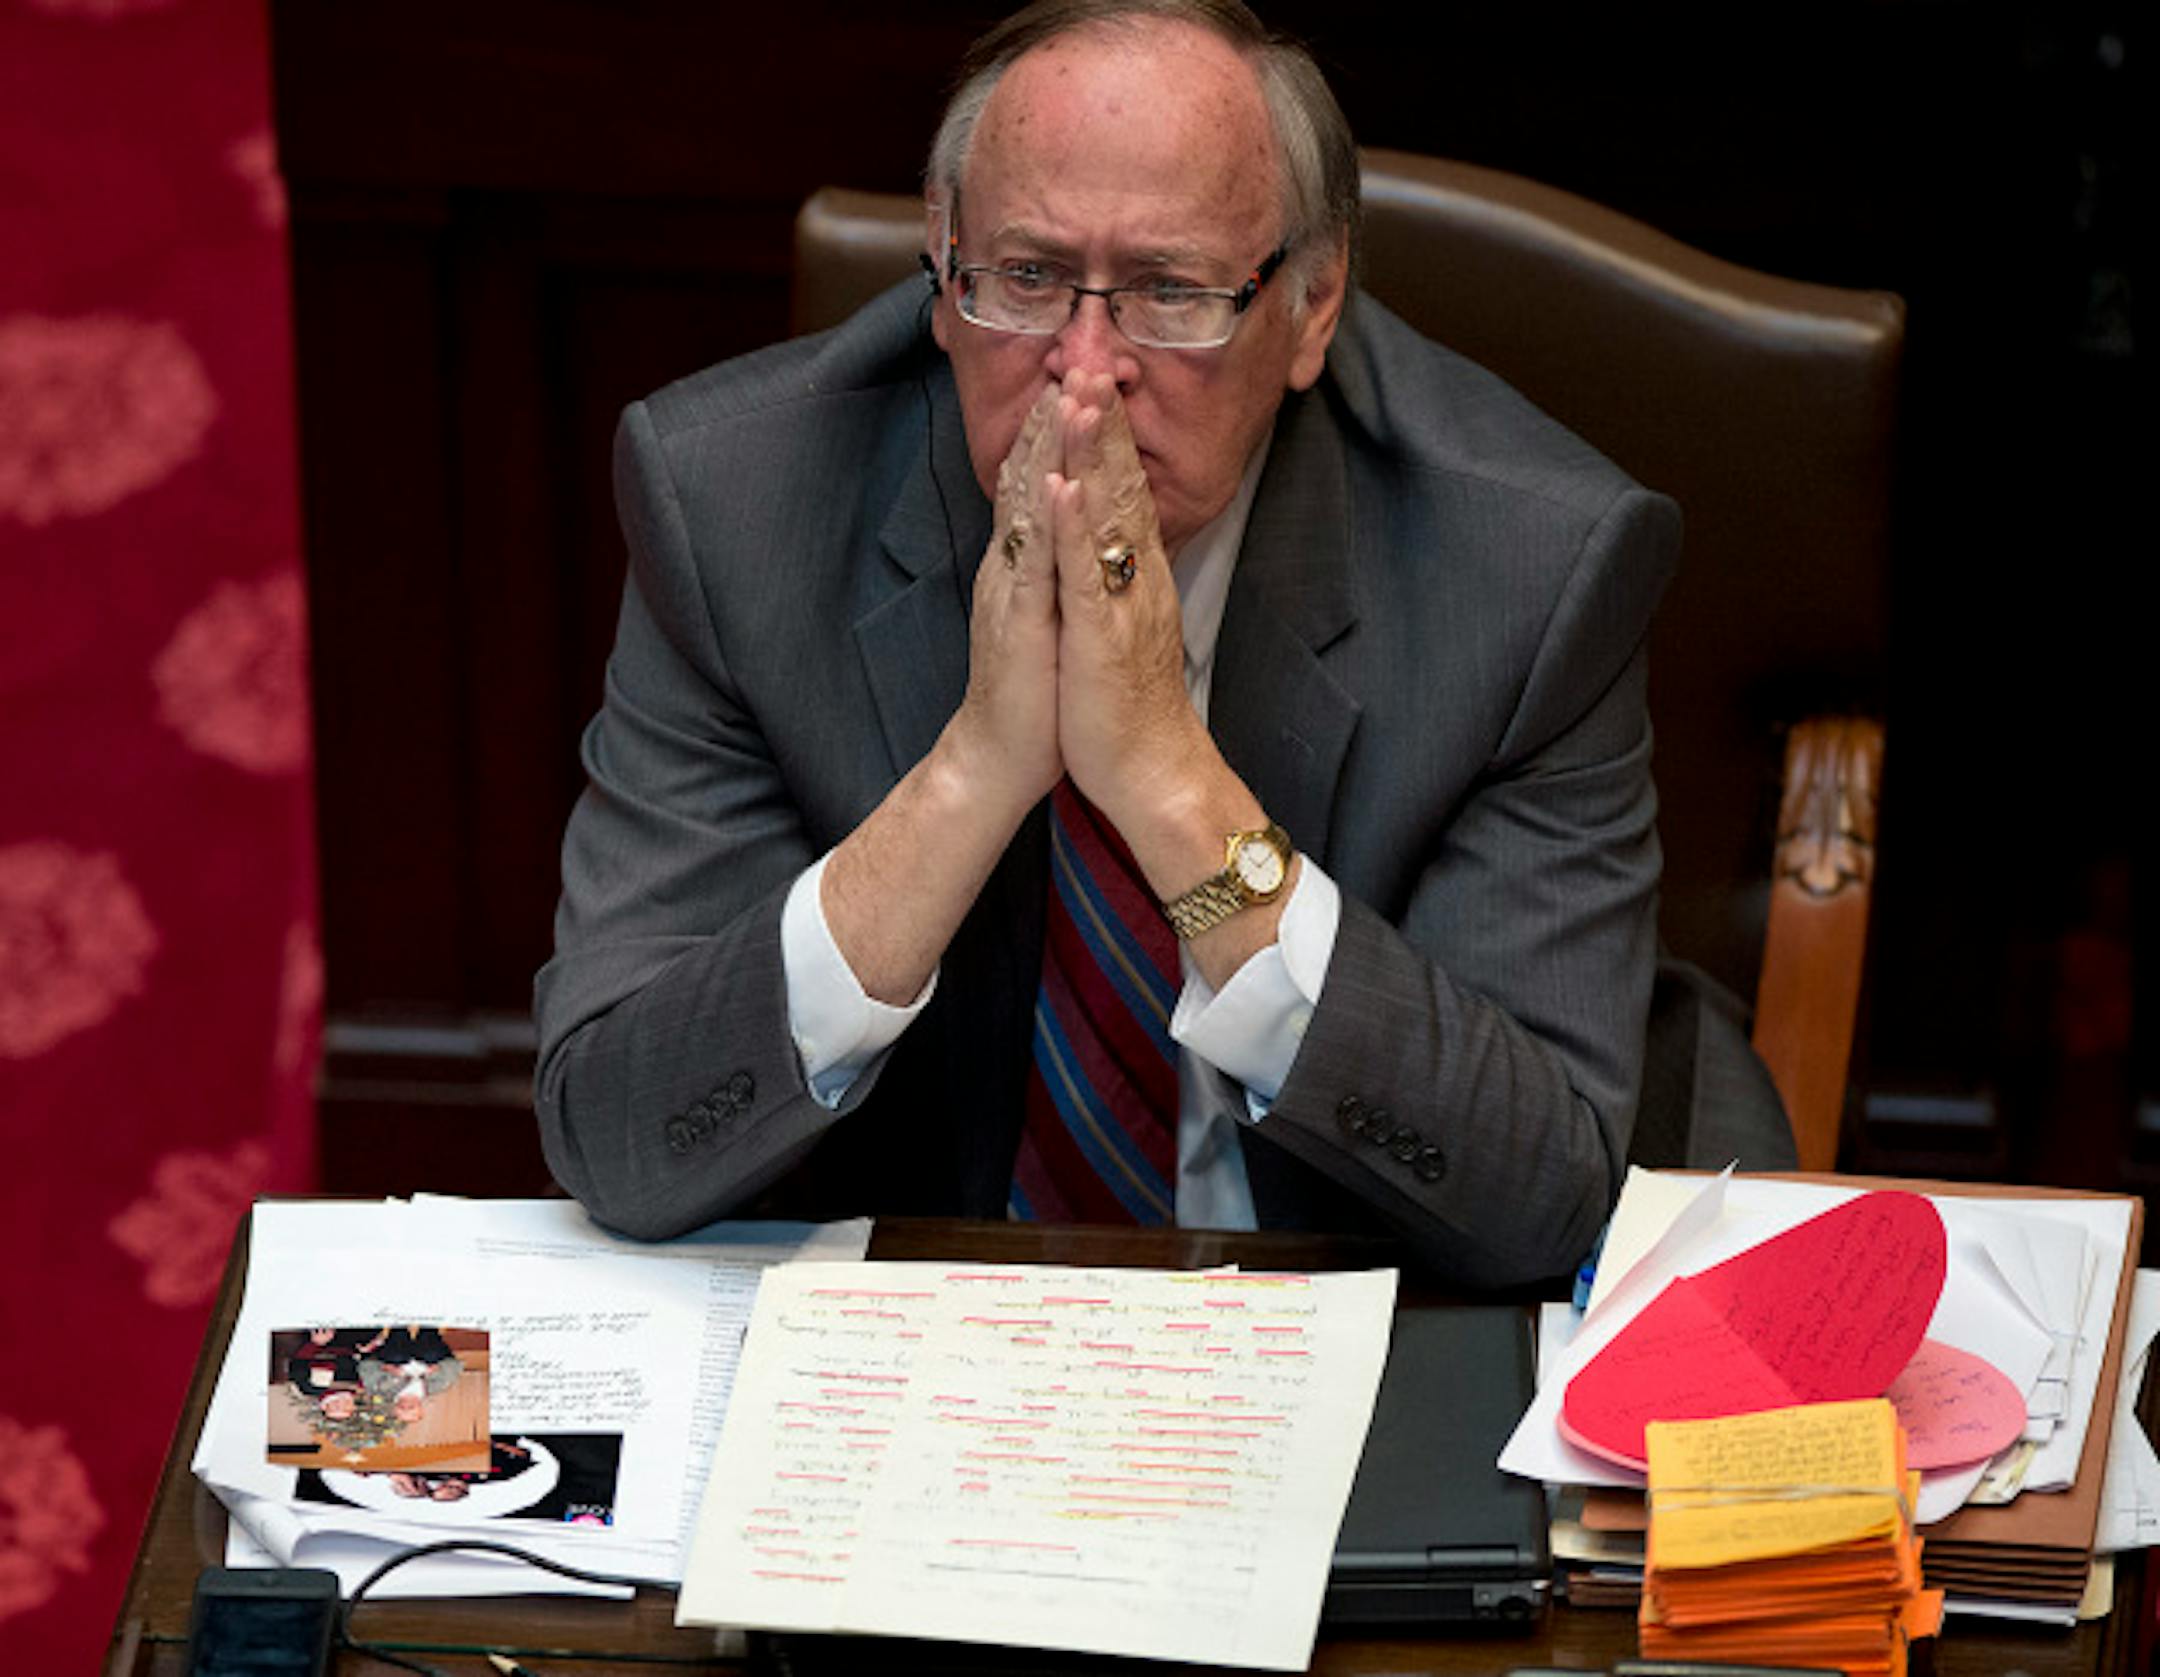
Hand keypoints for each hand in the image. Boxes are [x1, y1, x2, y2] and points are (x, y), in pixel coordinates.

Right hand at [944, 381, 1063, 817]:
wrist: (999, 753)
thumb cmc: (1032, 689)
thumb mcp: (1045, 613)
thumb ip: (1050, 567)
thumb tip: (1064, 530)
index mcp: (1023, 562)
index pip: (1038, 480)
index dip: (1056, 428)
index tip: (1079, 377)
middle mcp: (1012, 565)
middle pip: (1029, 476)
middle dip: (1051, 416)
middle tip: (1072, 357)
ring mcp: (1013, 590)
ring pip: (1028, 507)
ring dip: (1045, 449)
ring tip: (1063, 394)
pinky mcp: (1020, 624)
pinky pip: (1032, 565)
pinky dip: (1043, 522)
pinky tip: (1052, 484)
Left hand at [1048, 371, 1209, 827]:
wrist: (1149, 770)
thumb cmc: (1125, 702)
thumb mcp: (1119, 621)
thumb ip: (1115, 574)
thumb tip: (1110, 537)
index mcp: (1133, 570)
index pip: (1123, 485)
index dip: (1107, 430)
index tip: (1091, 375)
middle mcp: (1135, 575)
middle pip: (1122, 482)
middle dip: (1104, 418)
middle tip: (1092, 353)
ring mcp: (1122, 602)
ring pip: (1109, 514)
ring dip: (1096, 453)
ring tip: (1083, 394)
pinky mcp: (1102, 636)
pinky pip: (1089, 574)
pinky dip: (1077, 528)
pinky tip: (1067, 487)